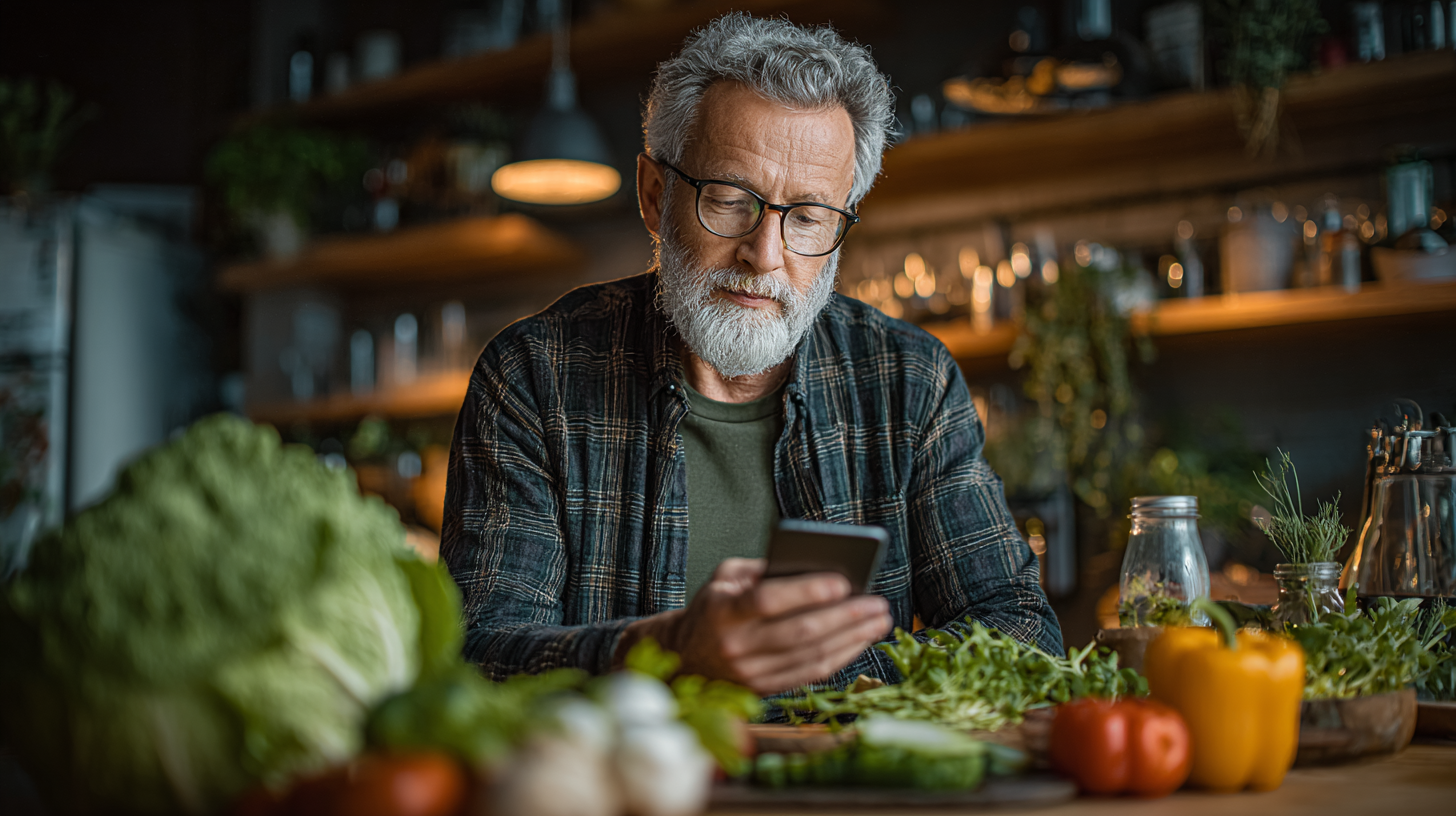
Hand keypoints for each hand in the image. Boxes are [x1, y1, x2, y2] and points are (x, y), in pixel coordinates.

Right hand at [617, 558, 892, 694]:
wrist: (685, 658)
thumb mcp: (725, 578)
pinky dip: (841, 657)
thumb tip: (814, 567)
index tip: (842, 581)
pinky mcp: (765, 689)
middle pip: (800, 632)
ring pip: (811, 656)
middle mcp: (737, 646)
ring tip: (879, 620)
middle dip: (844, 617)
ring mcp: (751, 673)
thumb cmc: (714, 607)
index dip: (806, 592)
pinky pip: (811, 674)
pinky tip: (861, 640)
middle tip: (877, 602)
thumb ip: (763, 569)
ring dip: (852, 638)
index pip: (768, 601)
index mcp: (723, 612)